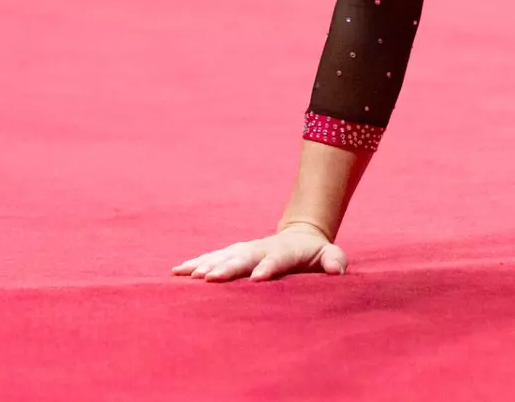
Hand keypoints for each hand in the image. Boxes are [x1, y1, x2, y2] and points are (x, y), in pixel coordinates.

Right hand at [173, 222, 347, 283]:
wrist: (300, 237)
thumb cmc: (316, 255)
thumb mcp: (330, 255)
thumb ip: (334, 260)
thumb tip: (336, 270)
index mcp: (286, 251)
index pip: (277, 259)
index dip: (268, 267)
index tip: (257, 278)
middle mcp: (261, 247)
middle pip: (244, 257)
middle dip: (228, 266)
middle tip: (211, 278)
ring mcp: (245, 249)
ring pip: (224, 255)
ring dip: (207, 264)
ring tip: (189, 275)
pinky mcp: (232, 254)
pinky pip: (212, 257)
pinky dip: (195, 263)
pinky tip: (177, 271)